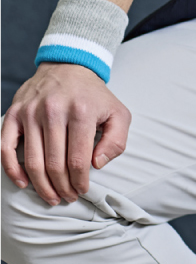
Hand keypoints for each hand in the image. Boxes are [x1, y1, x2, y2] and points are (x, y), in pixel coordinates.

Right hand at [1, 63, 131, 205]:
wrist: (69, 66)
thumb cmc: (93, 95)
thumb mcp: (118, 112)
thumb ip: (116, 140)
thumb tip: (97, 164)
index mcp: (81, 110)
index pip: (78, 160)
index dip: (80, 181)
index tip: (82, 190)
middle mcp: (54, 110)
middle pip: (54, 164)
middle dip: (62, 188)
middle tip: (67, 197)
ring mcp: (31, 111)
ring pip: (32, 161)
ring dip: (41, 186)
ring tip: (51, 196)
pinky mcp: (14, 113)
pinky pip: (6, 148)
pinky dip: (12, 170)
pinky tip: (23, 183)